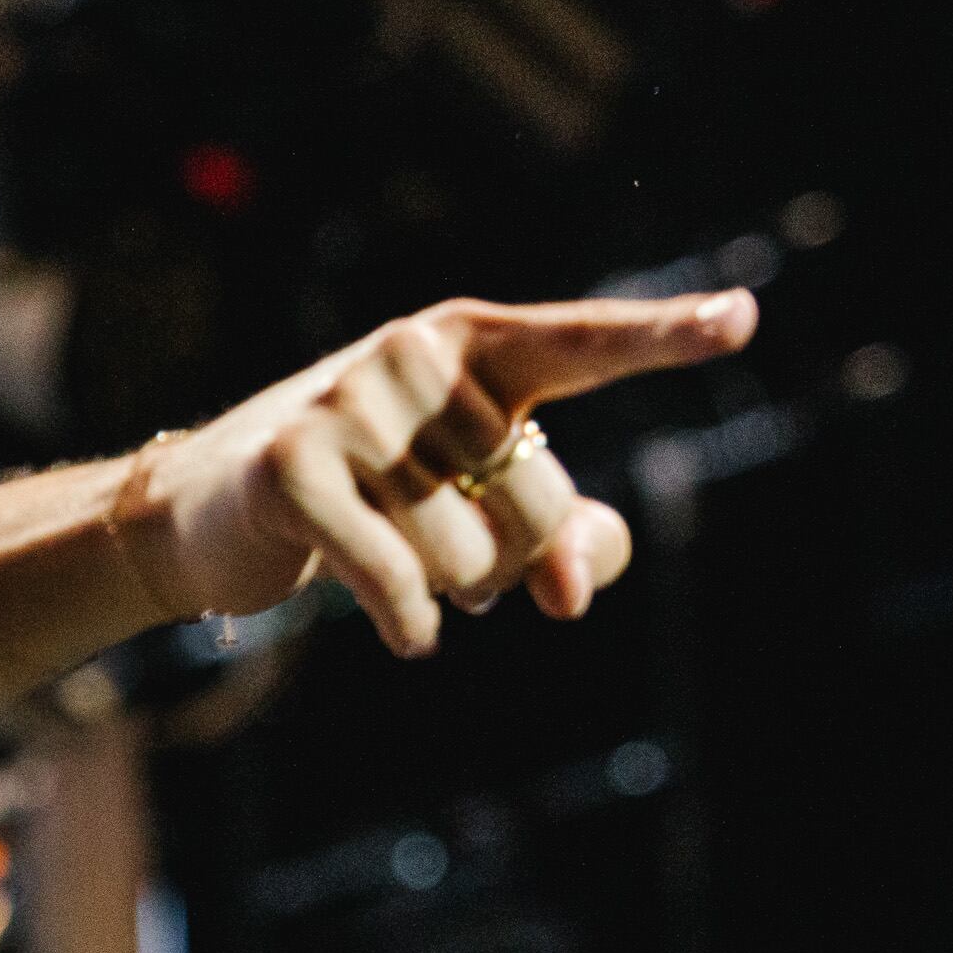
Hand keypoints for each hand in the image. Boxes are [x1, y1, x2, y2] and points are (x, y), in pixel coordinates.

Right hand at [113, 289, 759, 654]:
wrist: (210, 508)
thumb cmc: (371, 495)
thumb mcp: (483, 503)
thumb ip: (574, 536)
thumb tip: (572, 590)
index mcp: (475, 343)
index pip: (583, 343)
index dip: (665, 335)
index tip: (742, 319)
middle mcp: (414, 354)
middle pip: (535, 504)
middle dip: (509, 560)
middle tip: (458, 553)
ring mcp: (348, 401)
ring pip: (470, 555)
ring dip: (450, 591)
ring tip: (399, 561)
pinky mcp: (293, 464)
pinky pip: (401, 579)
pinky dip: (410, 622)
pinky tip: (406, 633)